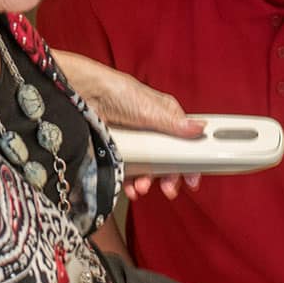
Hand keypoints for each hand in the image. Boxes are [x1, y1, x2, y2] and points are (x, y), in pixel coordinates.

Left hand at [51, 49, 203, 198]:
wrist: (82, 95)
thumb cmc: (118, 93)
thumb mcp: (150, 110)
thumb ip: (175, 125)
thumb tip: (201, 129)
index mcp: (165, 117)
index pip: (184, 143)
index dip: (189, 162)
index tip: (192, 180)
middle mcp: (151, 130)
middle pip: (167, 160)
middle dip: (169, 177)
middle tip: (169, 189)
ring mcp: (134, 142)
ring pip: (147, 168)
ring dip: (147, 181)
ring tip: (141, 187)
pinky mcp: (116, 150)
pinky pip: (127, 171)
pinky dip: (130, 182)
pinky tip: (129, 187)